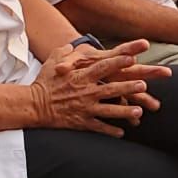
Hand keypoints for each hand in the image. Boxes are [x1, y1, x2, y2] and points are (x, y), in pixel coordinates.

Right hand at [27, 39, 169, 136]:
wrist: (33, 106)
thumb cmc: (44, 82)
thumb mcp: (53, 61)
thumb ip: (65, 52)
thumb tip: (71, 44)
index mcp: (81, 76)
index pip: (103, 67)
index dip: (118, 63)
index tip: (132, 58)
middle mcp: (85, 92)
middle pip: (111, 89)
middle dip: (128, 87)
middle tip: (143, 85)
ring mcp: (84, 108)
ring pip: (109, 110)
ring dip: (124, 111)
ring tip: (139, 112)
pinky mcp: (81, 122)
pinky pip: (98, 127)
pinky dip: (110, 130)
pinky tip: (122, 133)